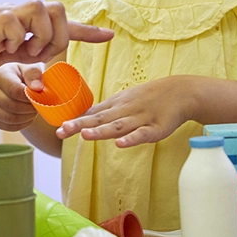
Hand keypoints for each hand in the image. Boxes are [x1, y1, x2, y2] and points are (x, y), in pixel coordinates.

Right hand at [0, 1, 113, 92]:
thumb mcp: (2, 59)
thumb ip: (22, 56)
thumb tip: (40, 70)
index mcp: (17, 21)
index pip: (57, 20)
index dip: (84, 30)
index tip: (108, 36)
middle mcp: (13, 12)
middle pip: (57, 9)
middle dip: (60, 34)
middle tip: (41, 56)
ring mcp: (4, 13)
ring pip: (43, 10)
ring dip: (42, 36)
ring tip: (24, 54)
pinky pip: (22, 22)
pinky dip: (19, 40)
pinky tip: (4, 49)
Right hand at [0, 63, 47, 131]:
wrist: (9, 85)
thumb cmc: (21, 76)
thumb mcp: (28, 69)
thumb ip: (33, 75)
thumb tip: (37, 88)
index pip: (14, 90)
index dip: (29, 97)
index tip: (39, 97)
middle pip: (11, 106)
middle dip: (28, 109)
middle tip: (38, 106)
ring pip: (9, 118)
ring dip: (26, 118)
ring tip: (32, 111)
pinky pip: (7, 126)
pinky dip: (20, 125)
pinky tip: (26, 117)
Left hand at [55, 76, 194, 146]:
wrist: (180, 92)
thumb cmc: (148, 97)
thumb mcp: (123, 100)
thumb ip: (104, 112)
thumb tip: (82, 119)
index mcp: (115, 106)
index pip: (91, 114)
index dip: (75, 121)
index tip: (57, 127)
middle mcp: (124, 111)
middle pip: (99, 120)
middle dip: (80, 125)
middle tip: (61, 130)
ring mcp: (139, 119)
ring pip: (118, 126)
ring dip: (101, 131)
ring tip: (85, 135)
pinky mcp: (156, 128)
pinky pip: (142, 134)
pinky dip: (131, 139)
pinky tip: (120, 144)